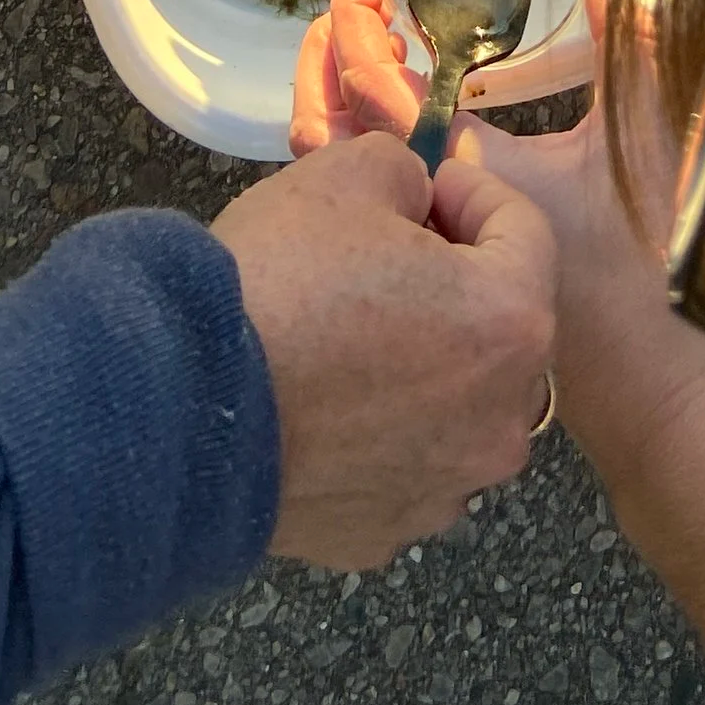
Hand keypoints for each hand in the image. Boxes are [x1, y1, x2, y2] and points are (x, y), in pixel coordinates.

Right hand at [213, 128, 557, 567]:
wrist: (182, 407)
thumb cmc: (281, 280)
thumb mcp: (348, 173)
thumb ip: (407, 171)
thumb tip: (414, 200)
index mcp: (510, 323)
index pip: (522, 231)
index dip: (469, 192)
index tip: (418, 186)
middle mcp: (501, 421)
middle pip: (496, 325)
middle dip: (451, 280)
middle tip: (379, 253)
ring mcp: (447, 489)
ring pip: (455, 403)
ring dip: (419, 362)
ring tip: (343, 333)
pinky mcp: (386, 533)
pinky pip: (402, 461)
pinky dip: (377, 430)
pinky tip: (318, 403)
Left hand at [291, 0, 704, 490]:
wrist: (645, 391)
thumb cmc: (646, 262)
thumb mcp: (643, 138)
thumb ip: (626, 44)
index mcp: (460, 172)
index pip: (373, 82)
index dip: (357, 14)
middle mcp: (414, 221)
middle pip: (336, 123)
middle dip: (335, 49)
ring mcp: (412, 255)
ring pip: (342, 169)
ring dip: (344, 96)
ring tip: (366, 35)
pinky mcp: (421, 278)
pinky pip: (363, 206)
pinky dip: (364, 147)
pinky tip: (399, 114)